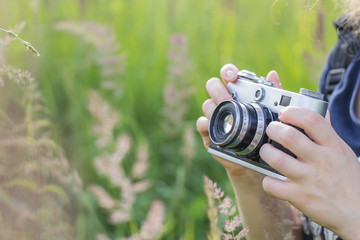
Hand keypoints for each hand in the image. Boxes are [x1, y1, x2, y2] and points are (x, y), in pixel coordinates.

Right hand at [196, 64, 281, 176]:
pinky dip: (206, 124)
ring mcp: (214, 116)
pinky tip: (216, 127)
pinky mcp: (208, 132)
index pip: (228, 75)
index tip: (232, 76)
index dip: (228, 71)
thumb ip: (273, 94)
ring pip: (207, 104)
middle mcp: (223, 101)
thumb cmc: (263, 133)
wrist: (256, 159)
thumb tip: (272, 75)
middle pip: (212, 86)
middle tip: (229, 99)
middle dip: (219, 90)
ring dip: (215, 108)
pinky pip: (201, 123)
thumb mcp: (271, 113)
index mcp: (237, 92)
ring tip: (227, 116)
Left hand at [260, 107, 359, 238]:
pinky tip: (271, 178)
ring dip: (266, 152)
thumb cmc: (348, 180)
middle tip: (271, 130)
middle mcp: (321, 160)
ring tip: (267, 151)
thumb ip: (327, 133)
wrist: (358, 212)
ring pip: (277, 159)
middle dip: (273, 129)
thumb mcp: (342, 152)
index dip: (293, 112)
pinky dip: (267, 181)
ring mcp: (309, 179)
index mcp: (332, 146)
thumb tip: (317, 113)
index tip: (284, 113)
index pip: (312, 120)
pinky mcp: (299, 197)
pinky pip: (273, 186)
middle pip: (289, 137)